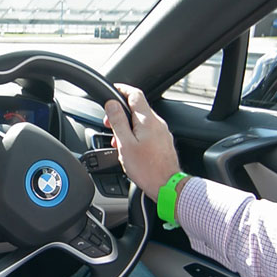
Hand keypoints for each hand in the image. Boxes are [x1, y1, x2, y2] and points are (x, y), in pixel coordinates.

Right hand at [103, 84, 181, 201]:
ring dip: (127, 127)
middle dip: (121, 114)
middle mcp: (157, 123)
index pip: (135, 94)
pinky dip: (135, 135)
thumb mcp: (125, 144)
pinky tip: (129, 148)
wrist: (167, 186)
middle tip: (109, 124)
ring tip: (118, 142)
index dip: (122, 90)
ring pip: (141, 122)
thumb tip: (112, 104)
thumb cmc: (147, 168)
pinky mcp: (163, 143)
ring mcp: (162, 133)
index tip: (113, 90)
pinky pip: (147, 132)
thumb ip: (118, 122)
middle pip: (137, 109)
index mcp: (147, 120)